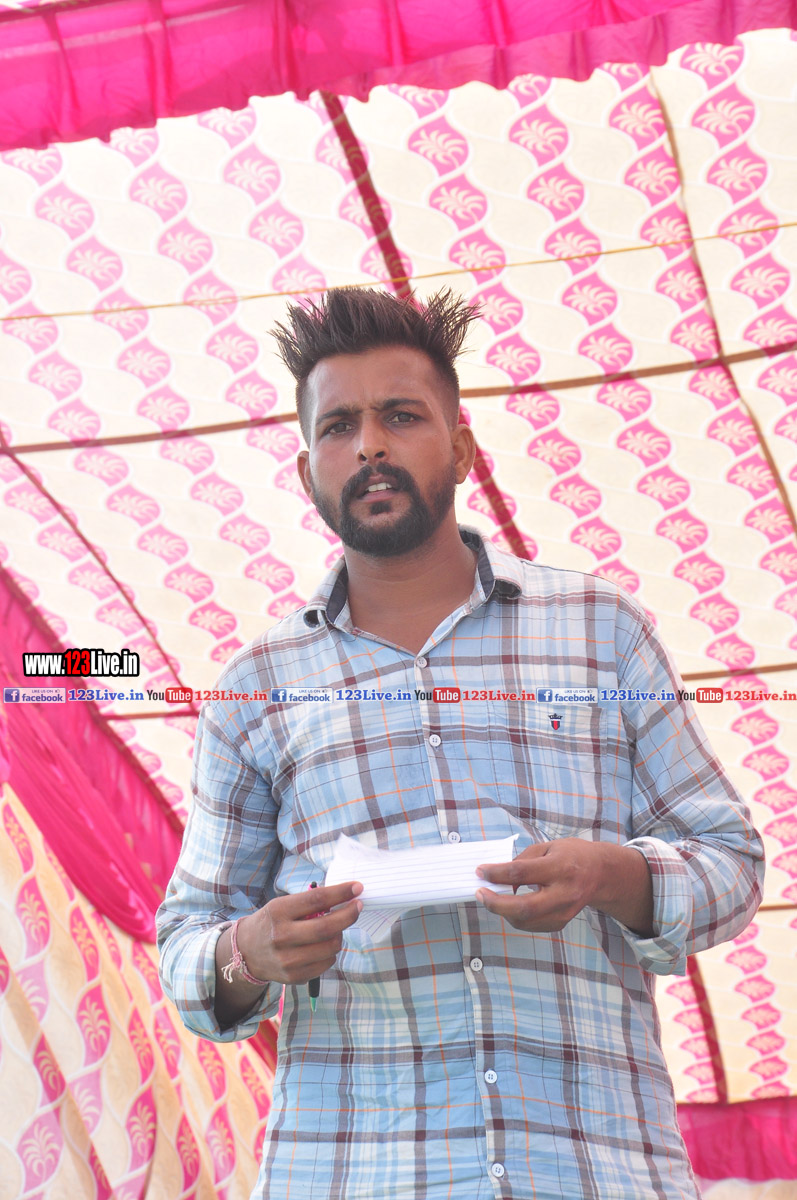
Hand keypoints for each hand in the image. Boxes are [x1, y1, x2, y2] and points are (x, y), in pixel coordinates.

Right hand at [236, 880, 362, 984]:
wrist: (246, 951)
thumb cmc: (271, 922)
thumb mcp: (282, 905)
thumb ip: (309, 904)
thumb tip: (343, 899)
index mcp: (278, 912)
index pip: (316, 900)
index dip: (340, 893)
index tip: (357, 888)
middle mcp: (281, 936)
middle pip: (327, 927)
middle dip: (349, 915)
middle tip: (357, 906)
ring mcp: (287, 960)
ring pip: (330, 947)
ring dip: (340, 935)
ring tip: (335, 928)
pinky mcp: (294, 977)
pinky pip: (326, 963)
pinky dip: (331, 952)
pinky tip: (323, 945)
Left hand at [475, 840, 653, 935]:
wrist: (601, 874)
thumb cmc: (573, 855)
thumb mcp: (549, 846)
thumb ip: (524, 860)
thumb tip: (500, 876)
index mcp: (560, 868)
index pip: (521, 873)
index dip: (496, 873)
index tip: (481, 871)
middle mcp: (563, 893)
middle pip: (523, 908)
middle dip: (495, 903)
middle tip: (480, 893)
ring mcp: (563, 912)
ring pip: (525, 921)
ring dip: (503, 911)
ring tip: (493, 897)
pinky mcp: (560, 923)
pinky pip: (531, 925)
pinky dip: (516, 916)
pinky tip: (510, 904)